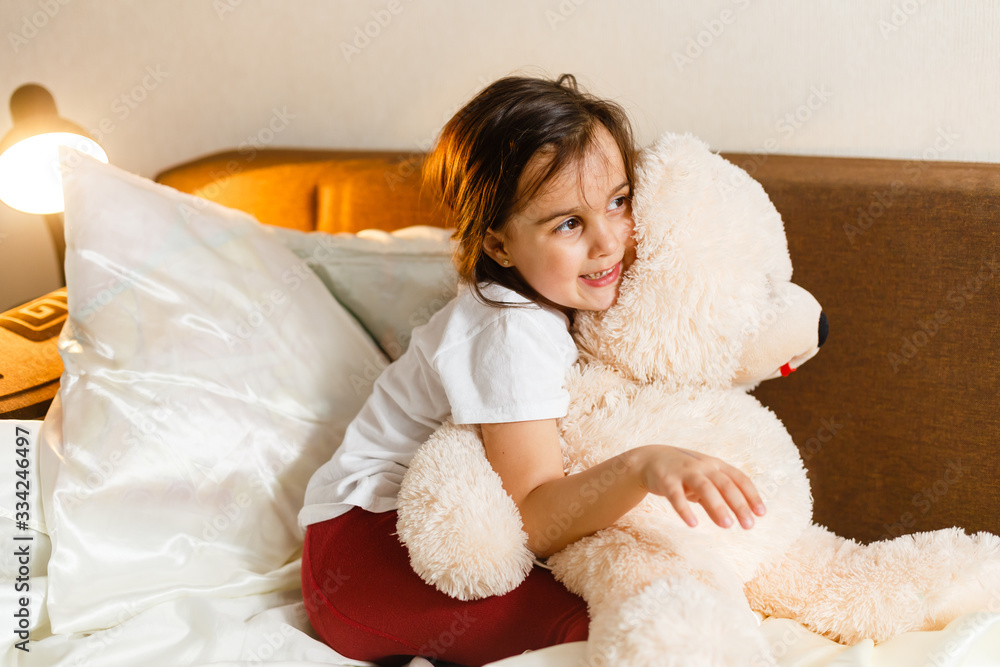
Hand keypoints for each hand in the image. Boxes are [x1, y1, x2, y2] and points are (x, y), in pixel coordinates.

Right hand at [635, 445, 765, 528]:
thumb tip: (731, 522)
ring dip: (717, 506)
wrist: (650, 459)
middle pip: (725, 484)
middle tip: (749, 525)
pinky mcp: (667, 480)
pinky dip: (685, 510)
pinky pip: (677, 496)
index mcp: (715, 465)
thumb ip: (716, 500)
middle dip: (738, 504)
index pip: (739, 478)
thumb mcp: (702, 483)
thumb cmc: (683, 474)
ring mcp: (684, 472)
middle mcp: (702, 466)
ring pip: (704, 488)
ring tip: (727, 525)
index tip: (761, 513)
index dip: (751, 495)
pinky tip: (693, 524)